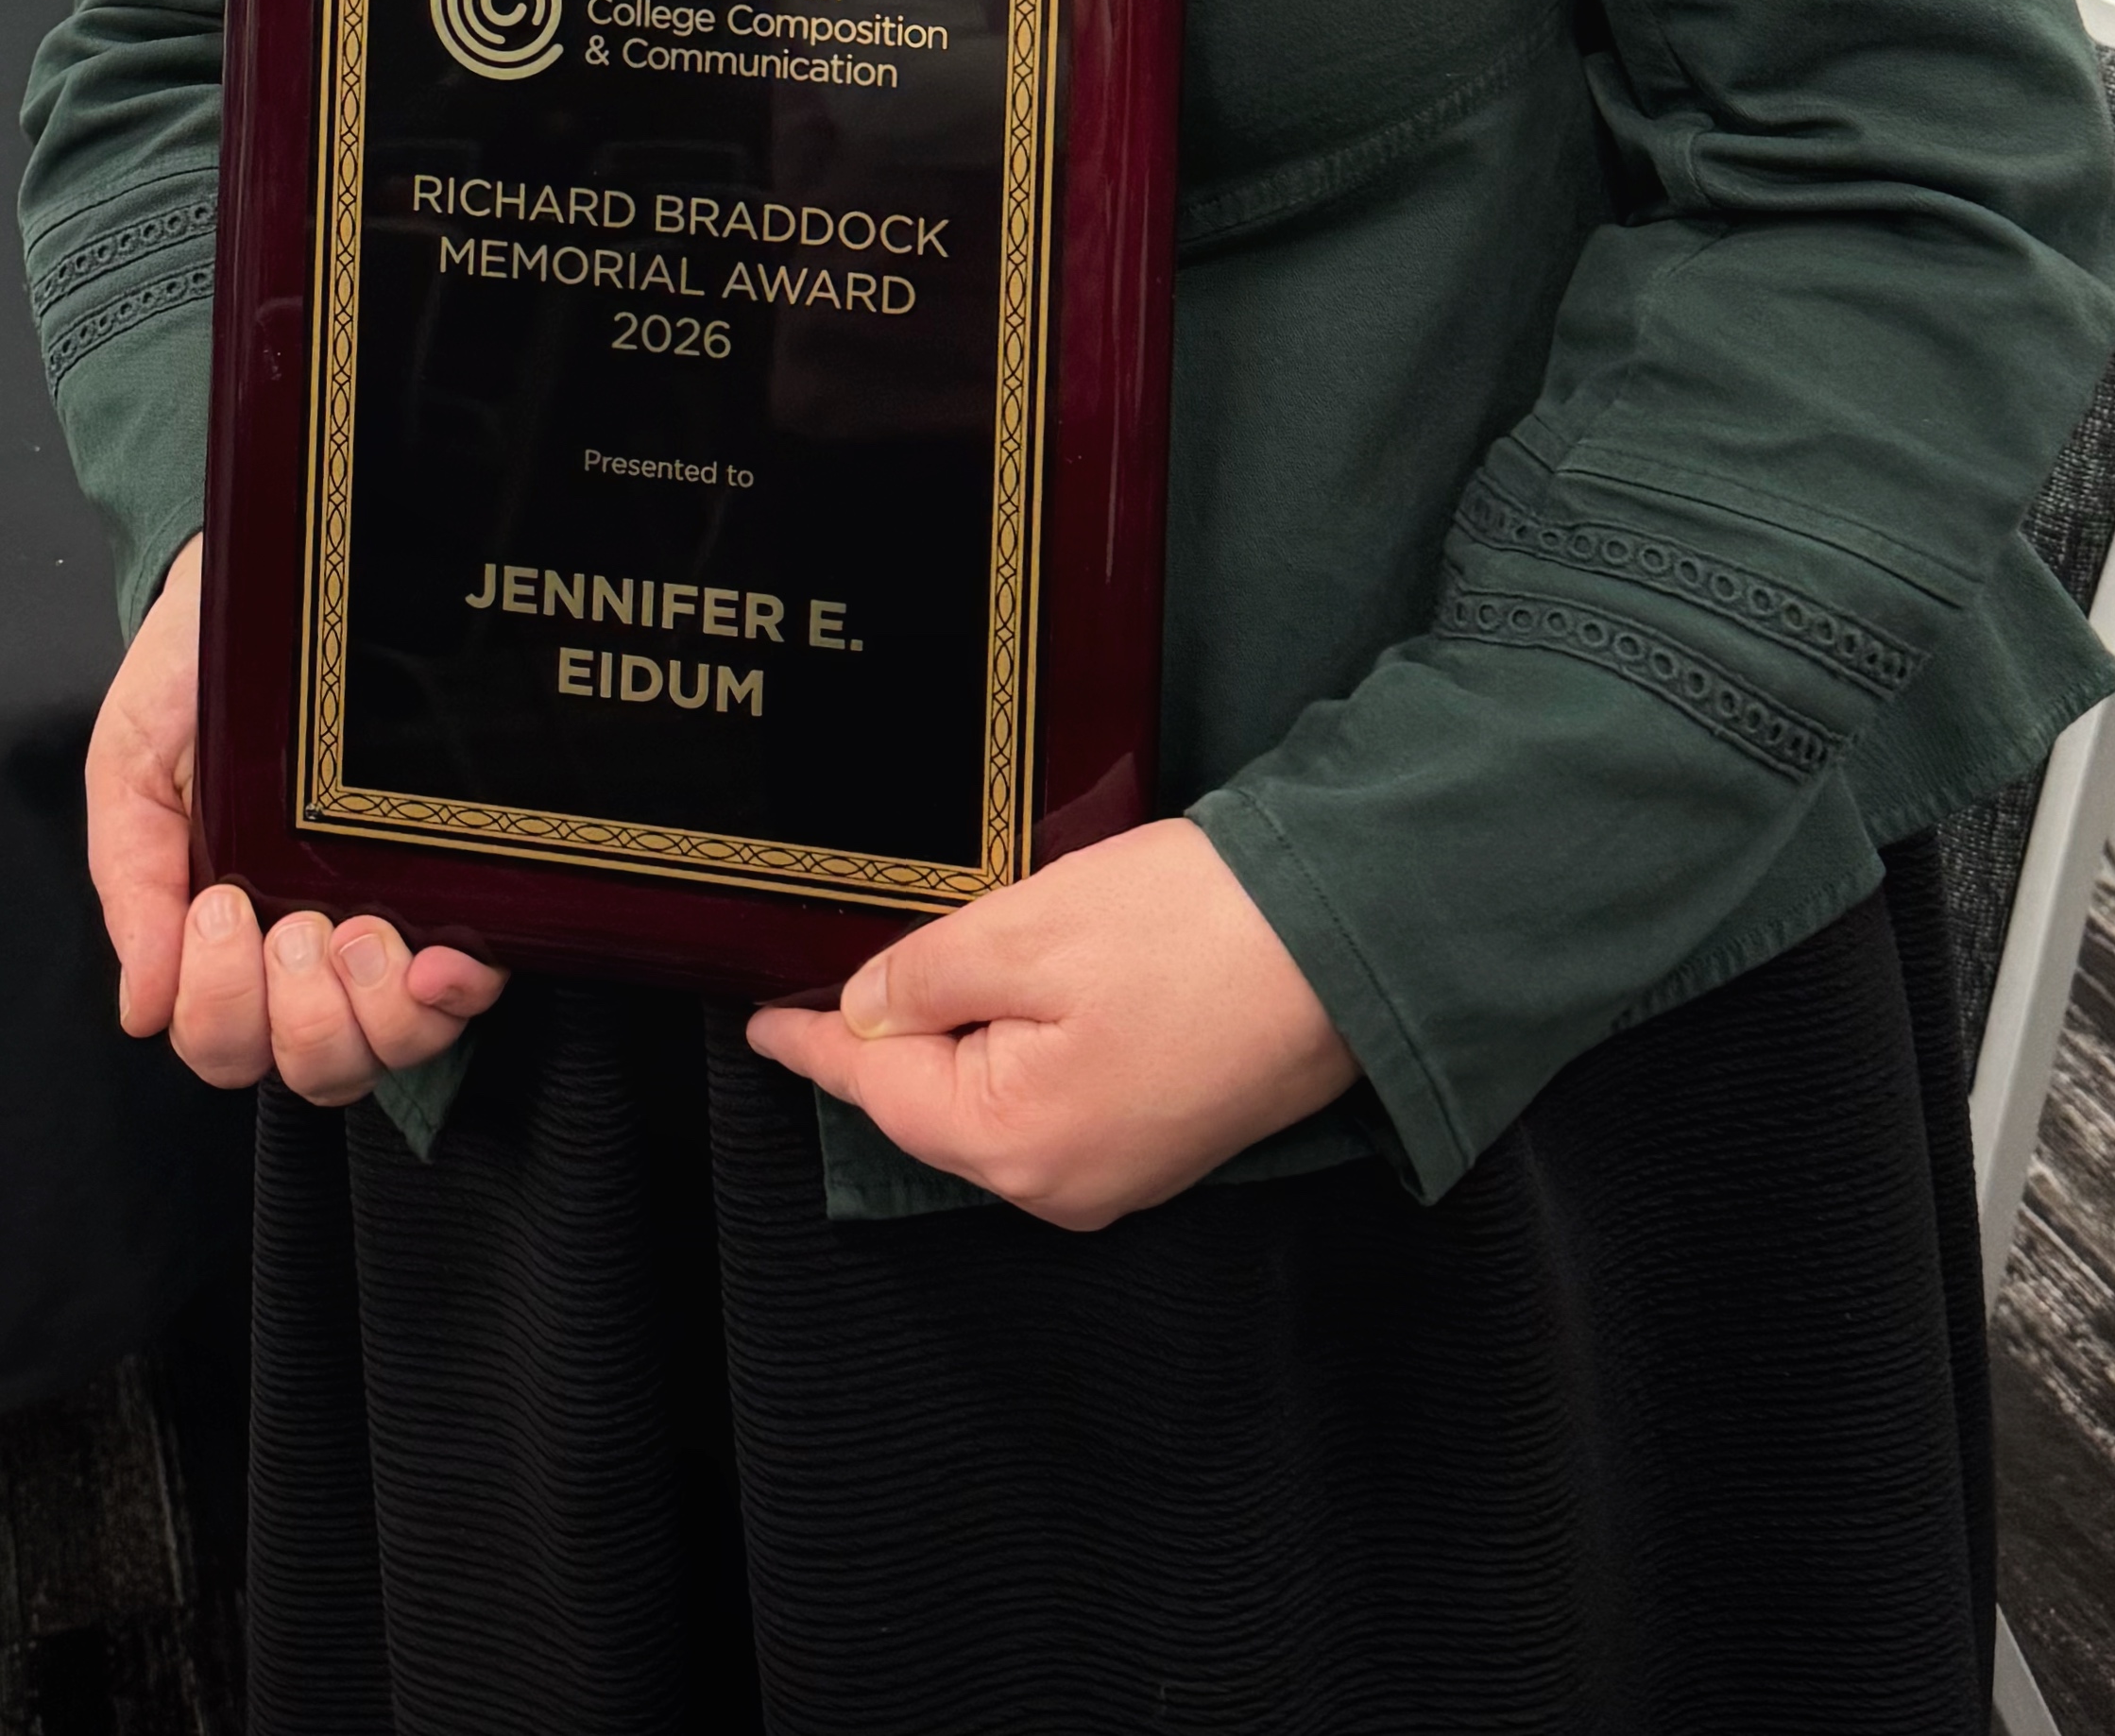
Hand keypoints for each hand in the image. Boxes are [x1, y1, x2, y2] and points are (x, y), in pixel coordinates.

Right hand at [84, 533, 510, 1104]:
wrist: (264, 583)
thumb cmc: (191, 678)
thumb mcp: (133, 766)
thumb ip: (132, 883)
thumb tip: (143, 1008)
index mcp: (221, 936)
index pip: (221, 1043)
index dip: (221, 1009)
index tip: (223, 907)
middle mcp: (305, 951)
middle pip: (310, 1068)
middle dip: (298, 1017)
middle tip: (292, 921)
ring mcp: (382, 928)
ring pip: (384, 1048)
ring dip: (370, 1010)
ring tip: (363, 926)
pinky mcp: (451, 893)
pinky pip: (463, 990)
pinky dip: (455, 992)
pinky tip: (448, 956)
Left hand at [744, 817, 1353, 1230]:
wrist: (1354, 940)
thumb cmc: (1194, 930)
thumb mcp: (1028, 929)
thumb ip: (925, 975)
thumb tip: (867, 1011)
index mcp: (1016, 1142)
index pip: (879, 1089)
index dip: (814, 1046)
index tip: (760, 1024)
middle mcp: (1064, 1185)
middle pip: (936, 1106)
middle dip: (890, 1040)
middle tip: (846, 966)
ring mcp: (1122, 1170)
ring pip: (997, 1101)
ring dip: (962, 1036)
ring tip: (935, 965)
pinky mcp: (1165, 1137)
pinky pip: (1055, 1098)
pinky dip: (1021, 1046)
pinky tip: (1021, 991)